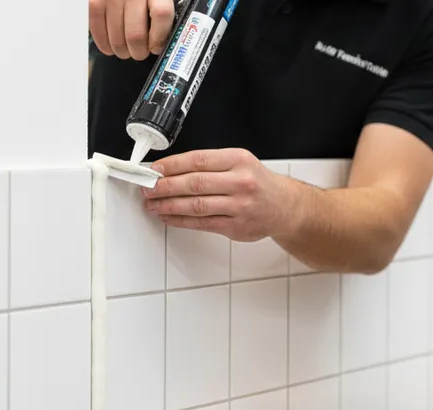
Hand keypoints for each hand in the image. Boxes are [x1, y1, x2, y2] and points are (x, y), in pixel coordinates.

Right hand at [89, 0, 174, 59]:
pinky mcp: (95, 0)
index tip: (156, 47)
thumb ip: (160, 12)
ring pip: (117, 35)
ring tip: (125, 52)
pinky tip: (108, 47)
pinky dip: (103, 42)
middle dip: (138, 51)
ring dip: (122, 50)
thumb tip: (161, 41)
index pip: (161, 14)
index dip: (159, 37)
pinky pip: (97, 26)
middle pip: (136, 32)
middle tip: (139, 53)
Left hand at [143, 148, 299, 241]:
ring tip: (153, 204)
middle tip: (148, 188)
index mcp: (239, 160)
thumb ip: (210, 165)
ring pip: (196, 205)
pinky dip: (181, 220)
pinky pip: (202, 223)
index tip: (154, 170)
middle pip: (194, 183)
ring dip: (169, 205)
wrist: (284, 206)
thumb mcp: (240, 162)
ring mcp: (240, 206)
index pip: (197, 160)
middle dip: (165, 186)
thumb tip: (170, 170)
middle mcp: (241, 182)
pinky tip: (169, 217)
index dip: (171, 165)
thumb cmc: (258, 183)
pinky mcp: (236, 227)